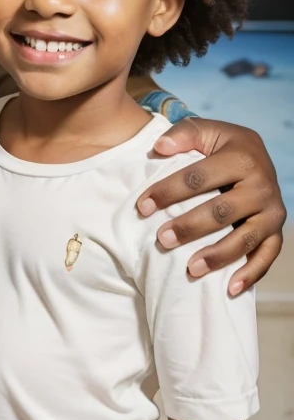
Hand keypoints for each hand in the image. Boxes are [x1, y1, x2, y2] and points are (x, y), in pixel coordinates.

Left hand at [139, 118, 284, 293]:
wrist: (255, 153)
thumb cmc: (220, 144)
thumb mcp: (204, 130)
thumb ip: (182, 134)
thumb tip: (160, 148)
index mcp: (241, 158)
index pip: (198, 178)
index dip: (168, 191)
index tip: (142, 206)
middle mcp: (262, 187)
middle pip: (222, 212)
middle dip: (190, 227)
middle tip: (162, 240)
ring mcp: (272, 212)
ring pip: (245, 239)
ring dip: (217, 256)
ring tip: (190, 269)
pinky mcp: (277, 231)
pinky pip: (267, 256)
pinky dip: (251, 274)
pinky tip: (229, 288)